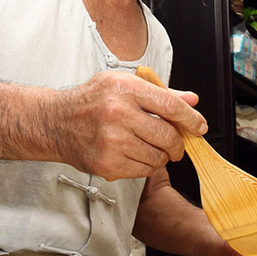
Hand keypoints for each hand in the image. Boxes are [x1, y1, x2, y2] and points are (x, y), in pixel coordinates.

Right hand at [50, 71, 206, 180]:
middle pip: (168, 136)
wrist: (56, 123)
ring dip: (160, 156)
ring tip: (148, 147)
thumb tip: (191, 101)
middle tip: (175, 145)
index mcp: (125, 89)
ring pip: (157, 157)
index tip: (199, 127)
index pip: (171, 106)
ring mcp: (112, 141)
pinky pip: (142, 171)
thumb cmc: (91, 100)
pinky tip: (133, 154)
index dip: (191, 119)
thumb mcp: (124, 84)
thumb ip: (160, 93)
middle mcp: (118, 114)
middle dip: (178, 144)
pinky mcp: (107, 163)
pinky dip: (145, 166)